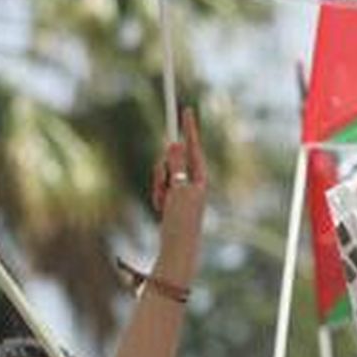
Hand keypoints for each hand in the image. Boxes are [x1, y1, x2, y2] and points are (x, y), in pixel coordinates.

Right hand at [151, 107, 208, 272]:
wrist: (177, 246)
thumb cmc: (181, 219)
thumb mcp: (177, 189)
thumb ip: (175, 166)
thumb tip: (174, 143)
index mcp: (200, 177)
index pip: (193, 146)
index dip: (189, 128)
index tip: (186, 110)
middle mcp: (193, 181)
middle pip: (173, 159)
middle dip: (163, 170)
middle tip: (165, 187)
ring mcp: (182, 190)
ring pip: (162, 173)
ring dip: (158, 186)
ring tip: (163, 203)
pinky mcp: (172, 199)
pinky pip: (159, 187)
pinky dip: (156, 196)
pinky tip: (161, 210)